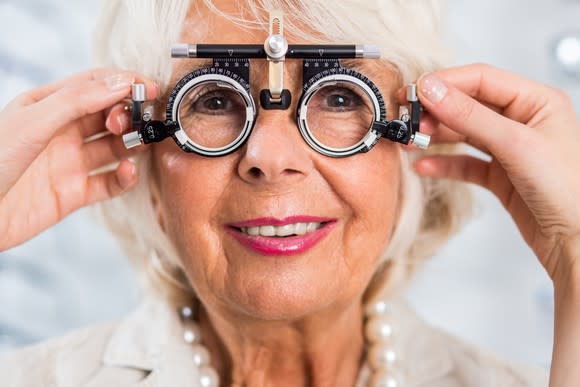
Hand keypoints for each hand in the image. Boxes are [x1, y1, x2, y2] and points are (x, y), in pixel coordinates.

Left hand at [0, 69, 157, 250]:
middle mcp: (62, 132)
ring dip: (132, 143)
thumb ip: (78, 101)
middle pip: (108, 115)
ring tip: (139, 143)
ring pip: (114, 148)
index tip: (149, 89)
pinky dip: (124, 178)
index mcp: (48, 106)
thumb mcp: (33, 121)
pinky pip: (109, 183)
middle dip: (128, 114)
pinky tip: (128, 172)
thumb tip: (121, 83)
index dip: (123, 84)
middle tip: (138, 120)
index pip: (95, 85)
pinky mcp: (75, 193)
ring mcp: (70, 163)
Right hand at [398, 63, 579, 286]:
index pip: (481, 79)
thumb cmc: (567, 190)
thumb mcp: (515, 144)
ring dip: (435, 137)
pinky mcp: (500, 175)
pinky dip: (444, 164)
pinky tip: (424, 166)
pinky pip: (465, 162)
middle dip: (436, 112)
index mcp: (537, 101)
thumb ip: (470, 115)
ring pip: (463, 133)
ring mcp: (509, 148)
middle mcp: (522, 120)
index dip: (445, 83)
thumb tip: (432, 89)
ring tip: (409, 142)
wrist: (577, 242)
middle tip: (407, 120)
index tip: (414, 92)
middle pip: (468, 105)